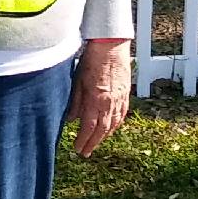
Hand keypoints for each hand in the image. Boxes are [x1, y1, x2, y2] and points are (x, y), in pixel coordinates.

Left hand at [67, 39, 130, 156]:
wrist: (111, 45)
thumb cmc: (91, 60)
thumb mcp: (77, 81)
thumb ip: (75, 102)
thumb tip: (71, 120)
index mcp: (96, 100)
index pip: (89, 127)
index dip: (83, 140)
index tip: (78, 149)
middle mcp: (110, 102)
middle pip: (102, 129)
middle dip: (93, 143)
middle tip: (85, 152)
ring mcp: (120, 98)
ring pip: (113, 123)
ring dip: (104, 136)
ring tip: (96, 143)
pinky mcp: (126, 93)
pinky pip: (122, 114)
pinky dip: (116, 124)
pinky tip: (111, 128)